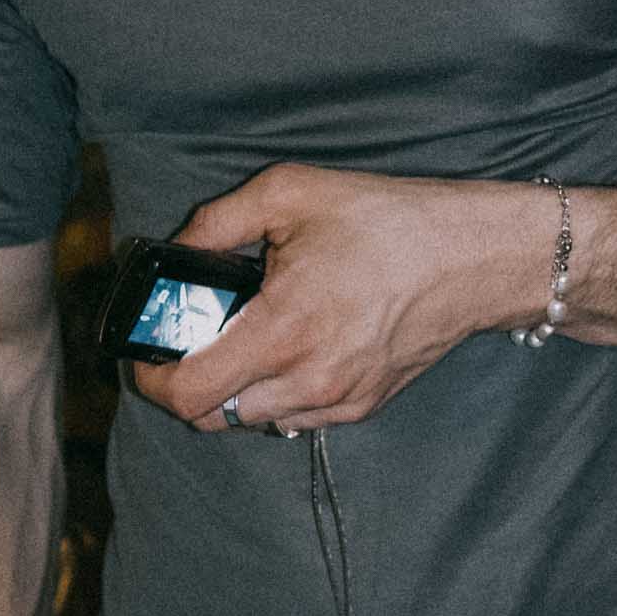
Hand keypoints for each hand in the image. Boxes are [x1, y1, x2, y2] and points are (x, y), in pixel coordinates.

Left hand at [127, 163, 544, 435]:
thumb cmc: (387, 221)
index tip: (144, 357)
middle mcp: (307, 380)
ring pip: (253, 421)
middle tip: (191, 340)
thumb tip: (177, 248)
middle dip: (189, 383)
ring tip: (245, 338)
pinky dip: (277, 393)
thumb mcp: (290, 193)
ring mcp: (337, 402)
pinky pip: (296, 418)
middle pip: (211, 418)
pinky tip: (292, 347)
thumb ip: (216, 221)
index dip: (151, 381)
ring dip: (234, 390)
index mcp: (282, 330)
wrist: (472, 256)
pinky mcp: (362, 408)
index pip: (189, 395)